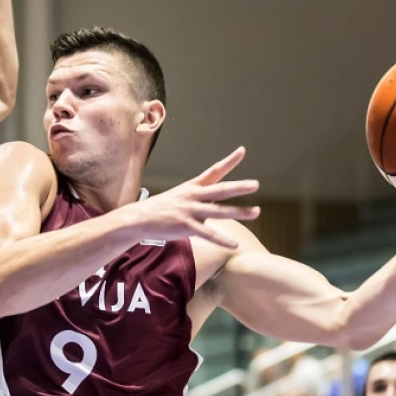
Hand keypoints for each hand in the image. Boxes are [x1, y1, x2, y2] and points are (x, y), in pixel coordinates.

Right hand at [121, 146, 259, 247]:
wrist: (140, 218)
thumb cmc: (162, 208)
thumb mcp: (181, 197)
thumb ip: (201, 202)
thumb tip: (216, 208)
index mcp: (193, 187)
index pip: (214, 170)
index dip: (229, 161)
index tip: (242, 151)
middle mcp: (194, 196)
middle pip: (220, 190)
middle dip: (239, 187)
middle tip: (255, 184)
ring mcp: (190, 211)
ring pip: (219, 211)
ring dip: (239, 212)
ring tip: (256, 212)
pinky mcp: (186, 226)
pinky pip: (209, 235)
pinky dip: (223, 240)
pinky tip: (235, 245)